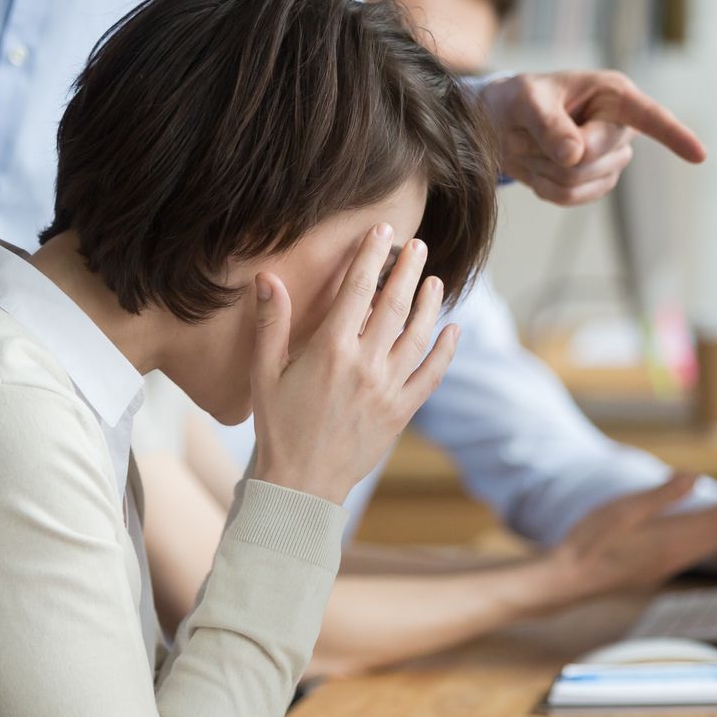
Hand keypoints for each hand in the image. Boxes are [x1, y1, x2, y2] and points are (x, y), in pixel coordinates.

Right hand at [250, 226, 459, 505]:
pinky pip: (431, 375)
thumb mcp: (264, 372)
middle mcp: (364, 364)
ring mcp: (387, 388)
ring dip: (429, 304)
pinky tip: (453, 330)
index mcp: (330, 349)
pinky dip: (446, 351)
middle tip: (417, 246)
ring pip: (418, 335)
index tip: (383, 232)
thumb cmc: (277, 426)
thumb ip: (271, 322)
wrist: (301, 484)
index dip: (371, 256)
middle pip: (394, 305)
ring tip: (435, 280)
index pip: (357, 290)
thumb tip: (267, 277)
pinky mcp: (401, 412)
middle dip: (408, 271)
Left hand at [480, 70, 706, 205]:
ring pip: (580, 182)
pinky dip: (543, 186)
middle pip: (593, 158)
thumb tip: (574, 156)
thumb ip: (548, 123)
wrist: (502, 124)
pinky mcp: (595, 183)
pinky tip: (537, 167)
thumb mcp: (526, 100)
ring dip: (543, 169)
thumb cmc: (519, 99)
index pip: (650, 117)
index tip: (699, 155)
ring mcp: (610, 159)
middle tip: (523, 133)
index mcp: (613, 95)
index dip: (674, 135)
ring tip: (528, 146)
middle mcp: (619, 127)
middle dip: (551, 152)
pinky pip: (569, 198)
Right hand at [542, 478, 716, 605]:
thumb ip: (660, 497)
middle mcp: (675, 554)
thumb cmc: (588, 544)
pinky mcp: (657, 565)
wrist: (568, 580)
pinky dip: (716, 534)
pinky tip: (715, 530)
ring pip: (712, 542)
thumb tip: (693, 478)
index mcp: (670, 540)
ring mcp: (667, 562)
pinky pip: (697, 547)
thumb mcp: (622, 511)